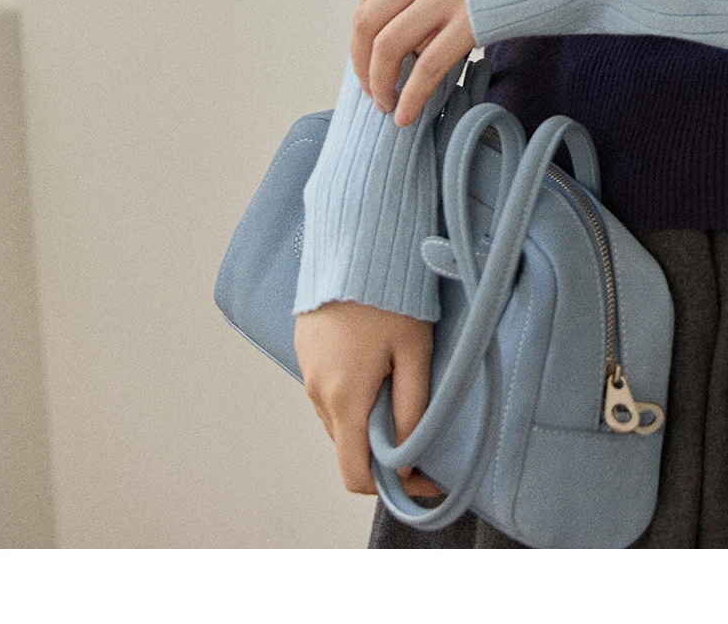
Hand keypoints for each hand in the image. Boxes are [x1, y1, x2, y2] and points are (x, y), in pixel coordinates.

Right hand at [294, 301, 442, 499]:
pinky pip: (328, 388)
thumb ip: (412, 410)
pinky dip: (352, 393)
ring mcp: (306, 369)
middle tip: (421, 432)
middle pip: (348, 447)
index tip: (422, 477)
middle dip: (382, 451)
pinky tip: (377, 364)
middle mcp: (316, 391)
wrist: (353, 240)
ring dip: (366, 419)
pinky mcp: (305, 348)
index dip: (389, 488)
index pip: (354, 475)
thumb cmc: (388, 294)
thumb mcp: (414, 351)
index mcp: (343, 399)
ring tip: (401, 390)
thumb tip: (407, 459)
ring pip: (338, 418)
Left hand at [352, 0, 475, 124]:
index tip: (369, 59)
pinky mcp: (472, 20)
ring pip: (388, 45)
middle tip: (371, 90)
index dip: (364, 33)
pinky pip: (427, 66)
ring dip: (379, 82)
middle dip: (361, 62)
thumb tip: (413, 33)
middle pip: (367, 19)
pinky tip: (406, 116)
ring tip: (386, 105)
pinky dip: (410, 96)